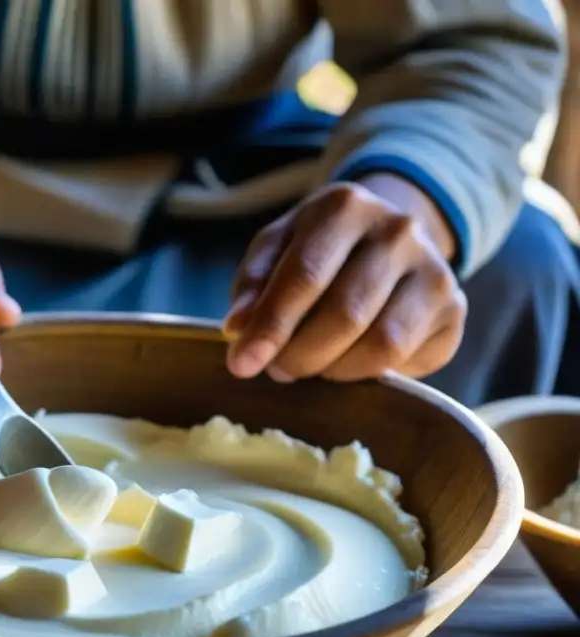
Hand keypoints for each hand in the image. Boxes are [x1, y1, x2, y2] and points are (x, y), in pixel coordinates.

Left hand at [224, 175, 466, 382]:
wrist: (387, 238)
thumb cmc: (318, 249)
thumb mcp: (277, 249)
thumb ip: (253, 284)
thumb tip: (237, 329)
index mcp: (344, 208)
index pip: (305, 275)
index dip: (271, 326)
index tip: (241, 364)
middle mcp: (398, 232)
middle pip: (345, 313)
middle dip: (301, 354)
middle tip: (278, 369)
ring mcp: (434, 271)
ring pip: (381, 344)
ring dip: (333, 369)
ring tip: (311, 364)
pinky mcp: (454, 310)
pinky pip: (407, 360)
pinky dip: (367, 374)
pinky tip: (348, 361)